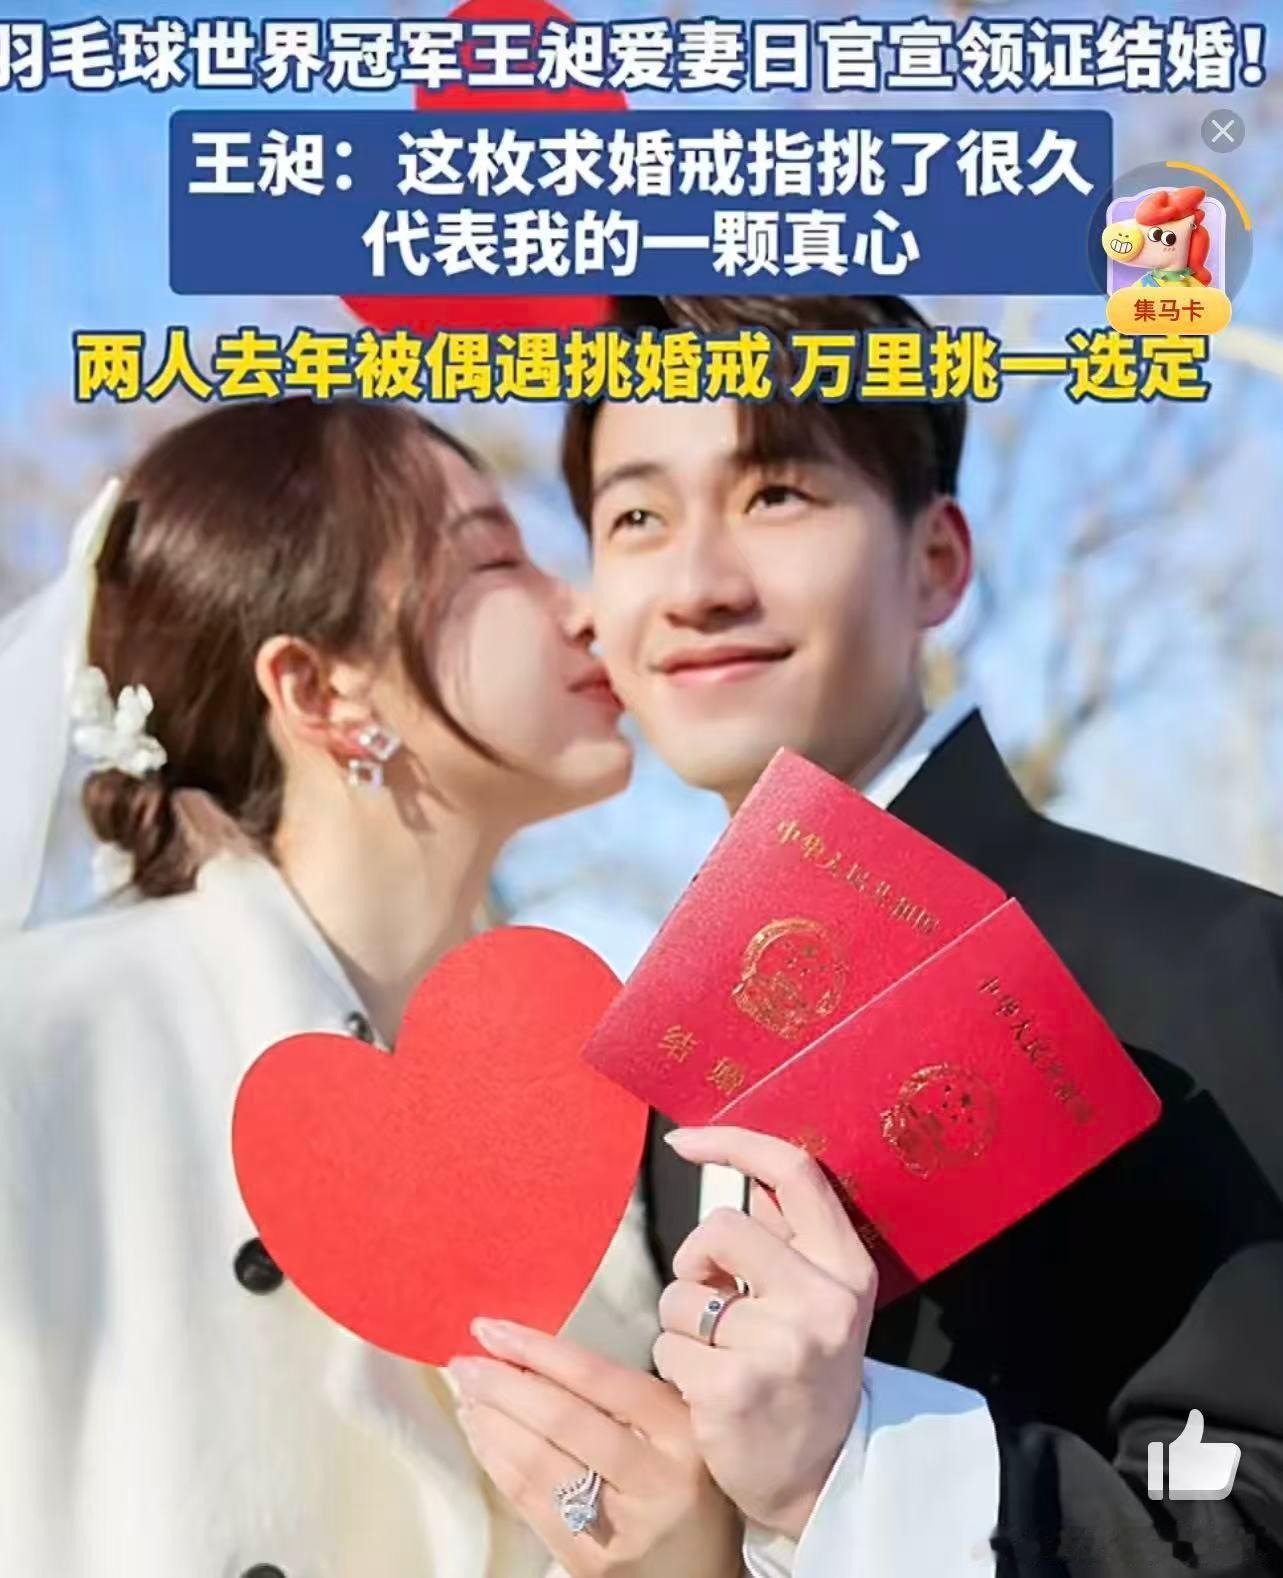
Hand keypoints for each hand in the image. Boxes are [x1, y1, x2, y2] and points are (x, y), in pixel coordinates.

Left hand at [449, 1318, 742, 1577]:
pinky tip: (481, 1437)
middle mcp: (653, 1478)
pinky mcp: (589, 1564)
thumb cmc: (689, 1485)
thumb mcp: (679, 1427)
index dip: (538, 1350)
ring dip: (491, 1423)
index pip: (598, 1378)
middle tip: (463, 1362)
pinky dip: (497, 1464)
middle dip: (502, 1386)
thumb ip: (626, 1395)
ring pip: (537, 1464)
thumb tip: (535, 1358)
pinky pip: (530, 1504)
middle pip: (561, 1420)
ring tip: (466, 1394)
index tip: (492, 1329)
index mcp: (679, 1430)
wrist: (701, 1575)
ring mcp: (619, 1528)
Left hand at [652, 1126, 876, 1541]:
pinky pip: (667, 1345)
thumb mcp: (821, 1301)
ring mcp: (780, 1346)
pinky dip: (674, 1364)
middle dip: (696, 1259)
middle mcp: (821, 1301)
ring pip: (683, 1293)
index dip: (732, 1143)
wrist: (822, 1481)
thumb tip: (745, 1167)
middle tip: (711, 1294)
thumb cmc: (809, 1376)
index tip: (685, 1140)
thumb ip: (787, 1238)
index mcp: (846, 1269)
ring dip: (682, 1322)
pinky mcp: (734, 1388)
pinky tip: (706, 1390)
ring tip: (717, 1355)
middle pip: (720, 1228)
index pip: (794, 1173)